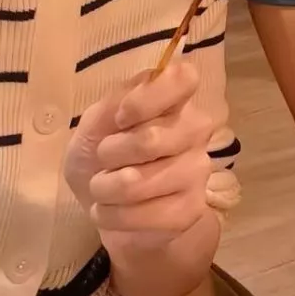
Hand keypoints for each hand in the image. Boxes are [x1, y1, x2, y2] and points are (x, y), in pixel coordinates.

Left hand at [64, 61, 213, 256]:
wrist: (106, 203)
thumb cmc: (102, 152)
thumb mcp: (96, 121)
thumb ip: (112, 105)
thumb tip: (126, 109)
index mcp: (175, 98)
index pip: (183, 78)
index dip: (144, 99)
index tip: (120, 118)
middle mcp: (196, 129)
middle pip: (149, 139)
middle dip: (109, 154)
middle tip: (103, 159)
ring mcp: (197, 171)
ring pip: (137, 183)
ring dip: (104, 189)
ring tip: (103, 189)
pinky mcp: (190, 211)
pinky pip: (142, 217)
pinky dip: (113, 217)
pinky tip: (113, 211)